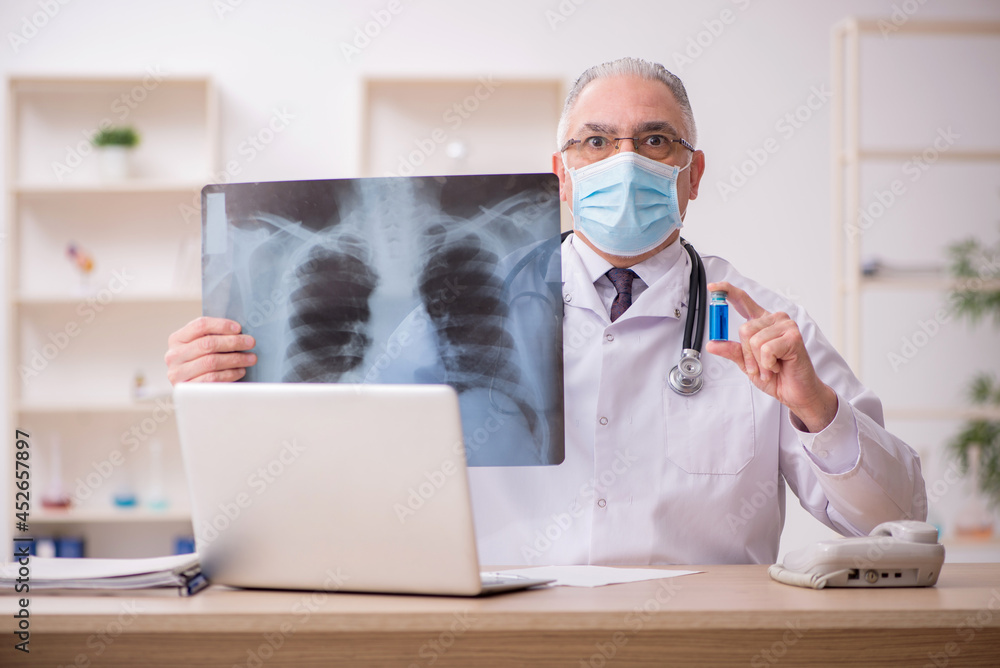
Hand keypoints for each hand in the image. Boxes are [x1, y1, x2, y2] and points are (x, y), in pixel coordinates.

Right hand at [165, 317, 256, 384]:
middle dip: (233, 342)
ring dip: (235, 359)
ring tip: (250, 358)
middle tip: (251, 343)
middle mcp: (174, 355)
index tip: (239, 328)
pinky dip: (230, 374)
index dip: (221, 325)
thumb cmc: (201, 364)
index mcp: (177, 339)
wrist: (192, 393)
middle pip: (207, 344)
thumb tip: (239, 330)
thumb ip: (214, 337)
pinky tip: (240, 371)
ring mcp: (178, 373)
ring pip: (211, 361)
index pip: (200, 325)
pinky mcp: (187, 389)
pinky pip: (212, 378)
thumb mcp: (201, 348)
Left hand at [705, 281, 836, 432]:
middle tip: (760, 366)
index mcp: (762, 322)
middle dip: (747, 354)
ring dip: (758, 361)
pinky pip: (766, 349)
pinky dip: (768, 363)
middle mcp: (774, 320)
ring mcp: (786, 326)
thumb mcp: (747, 364)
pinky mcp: (793, 336)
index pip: (743, 300)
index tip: (713, 287)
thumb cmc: (776, 375)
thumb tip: (712, 344)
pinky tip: (778, 365)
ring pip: (754, 341)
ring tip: (771, 367)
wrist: (796, 392)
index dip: (727, 292)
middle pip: (744, 329)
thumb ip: (732, 351)